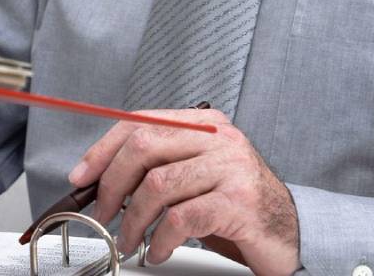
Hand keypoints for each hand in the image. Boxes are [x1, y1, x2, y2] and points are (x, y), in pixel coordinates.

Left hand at [68, 108, 300, 275]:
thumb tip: (101, 179)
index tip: (83, 177)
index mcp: (205, 123)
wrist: (290, 232)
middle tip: (101, 214)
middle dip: (112, 185)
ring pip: (158, 185)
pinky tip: (158, 250)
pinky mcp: (239, 202)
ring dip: (133, 220)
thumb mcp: (196, 176)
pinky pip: (181, 218)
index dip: (103, 150)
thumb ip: (158, 167)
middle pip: (144, 146)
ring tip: (130, 240)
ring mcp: (232, 167)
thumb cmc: (237, 206)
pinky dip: (160, 239)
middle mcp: (220, 138)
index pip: (140, 122)